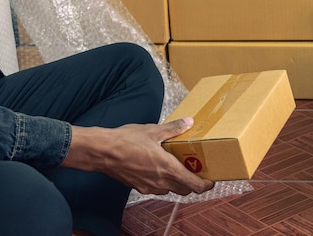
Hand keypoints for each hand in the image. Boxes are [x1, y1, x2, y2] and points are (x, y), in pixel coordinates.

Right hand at [62, 117, 213, 195]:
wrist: (101, 152)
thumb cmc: (126, 141)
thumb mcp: (154, 130)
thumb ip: (174, 128)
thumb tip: (188, 122)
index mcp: (169, 169)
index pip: (195, 185)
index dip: (206, 185)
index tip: (211, 179)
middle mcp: (161, 182)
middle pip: (184, 189)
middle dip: (193, 183)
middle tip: (197, 171)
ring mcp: (149, 186)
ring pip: (170, 190)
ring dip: (177, 183)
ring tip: (179, 168)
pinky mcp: (138, 186)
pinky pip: (156, 188)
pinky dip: (163, 182)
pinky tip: (159, 168)